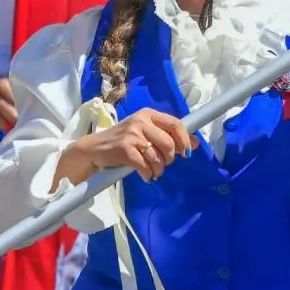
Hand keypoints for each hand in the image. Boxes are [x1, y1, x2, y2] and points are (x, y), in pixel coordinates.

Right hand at [58, 108, 198, 185]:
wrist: (93, 148)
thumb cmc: (122, 140)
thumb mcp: (145, 132)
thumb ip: (168, 135)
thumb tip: (196, 143)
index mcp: (148, 114)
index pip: (175, 123)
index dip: (184, 139)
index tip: (185, 152)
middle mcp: (141, 121)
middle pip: (168, 143)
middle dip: (170, 158)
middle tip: (164, 164)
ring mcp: (132, 135)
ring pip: (158, 157)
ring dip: (159, 169)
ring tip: (154, 172)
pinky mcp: (124, 149)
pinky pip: (145, 166)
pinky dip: (148, 174)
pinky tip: (146, 175)